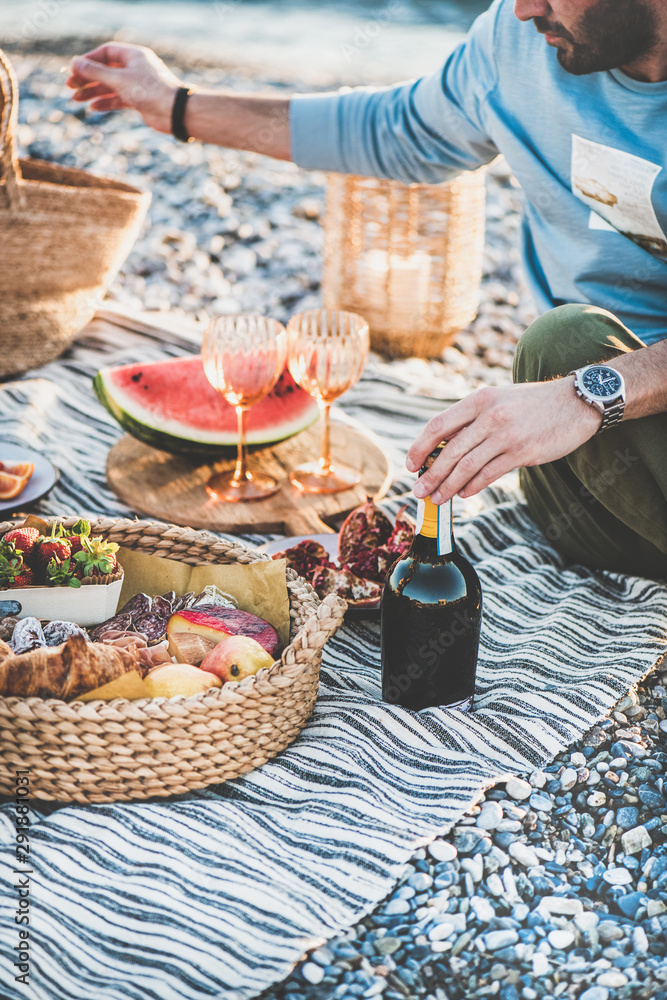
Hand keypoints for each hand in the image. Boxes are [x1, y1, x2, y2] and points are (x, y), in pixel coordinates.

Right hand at [66, 43, 183, 132]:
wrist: (174, 112)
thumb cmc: (150, 91)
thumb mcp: (118, 80)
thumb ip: (95, 72)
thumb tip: (74, 64)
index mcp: (134, 55)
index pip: (106, 53)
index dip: (89, 60)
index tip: (74, 69)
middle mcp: (136, 68)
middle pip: (106, 70)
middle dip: (88, 78)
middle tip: (70, 86)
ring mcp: (138, 85)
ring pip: (111, 86)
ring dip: (94, 91)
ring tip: (76, 99)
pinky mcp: (140, 100)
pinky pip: (119, 99)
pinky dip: (106, 102)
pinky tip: (93, 107)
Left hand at [406, 377, 601, 502]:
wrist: (576, 402)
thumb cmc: (533, 404)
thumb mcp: (499, 399)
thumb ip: (473, 419)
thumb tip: (443, 446)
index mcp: (479, 400)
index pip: (438, 425)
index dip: (420, 447)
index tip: (411, 464)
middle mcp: (490, 416)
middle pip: (450, 451)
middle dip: (430, 474)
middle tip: (418, 491)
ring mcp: (507, 435)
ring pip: (467, 466)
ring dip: (447, 486)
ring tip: (436, 498)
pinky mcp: (523, 452)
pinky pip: (489, 474)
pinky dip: (472, 487)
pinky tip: (463, 494)